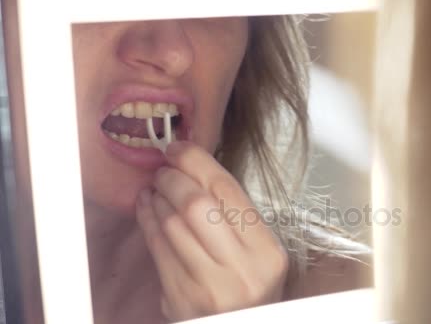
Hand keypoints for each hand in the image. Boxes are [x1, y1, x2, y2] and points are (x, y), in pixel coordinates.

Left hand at [135, 141, 287, 321]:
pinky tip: (147, 208)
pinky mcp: (179, 298)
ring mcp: (207, 286)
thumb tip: (197, 173)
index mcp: (266, 253)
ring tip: (156, 187)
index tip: (180, 149)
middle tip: (164, 169)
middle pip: (197, 205)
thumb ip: (237, 219)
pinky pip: (157, 248)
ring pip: (172, 225)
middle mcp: (240, 270)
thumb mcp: (260, 254)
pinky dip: (147, 220)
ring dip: (157, 197)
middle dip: (173, 178)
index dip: (198, 162)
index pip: (229, 191)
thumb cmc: (249, 289)